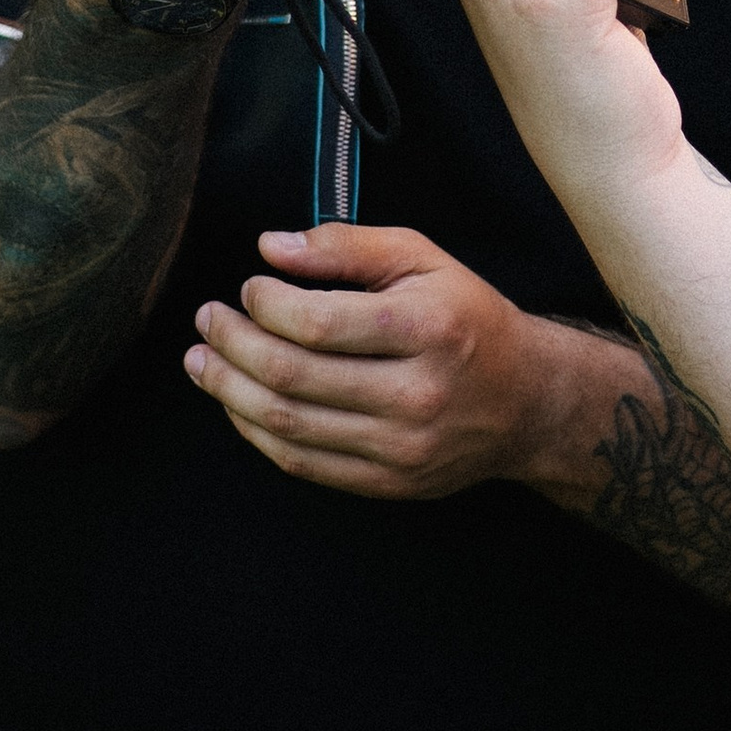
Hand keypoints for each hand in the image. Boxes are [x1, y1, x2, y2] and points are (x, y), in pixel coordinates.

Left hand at [184, 220, 571, 495]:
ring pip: (287, 425)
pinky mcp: (389, 484)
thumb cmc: (468, 319)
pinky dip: (256, 431)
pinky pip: (302, 463)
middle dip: (233, 345)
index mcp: (428, 329)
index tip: (247, 288)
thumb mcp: (423, 259)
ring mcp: (402, 448)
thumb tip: (270, 247)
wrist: (527, 402)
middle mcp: (417, 394)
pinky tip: (236, 402)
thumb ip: (346, 246)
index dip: (263, 305)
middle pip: (293, 376)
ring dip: (229, 391)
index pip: (317, 323)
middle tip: (207, 321)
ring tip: (202, 361)